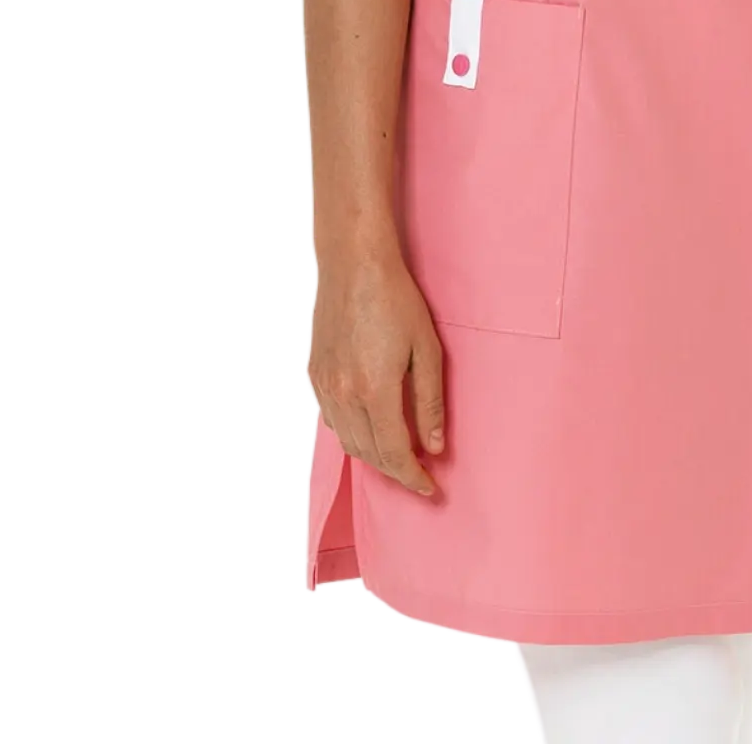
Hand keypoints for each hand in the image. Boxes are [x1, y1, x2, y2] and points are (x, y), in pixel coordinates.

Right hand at [307, 249, 445, 497]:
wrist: (354, 264)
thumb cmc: (394, 298)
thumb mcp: (426, 348)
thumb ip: (429, 401)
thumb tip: (435, 445)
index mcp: (374, 390)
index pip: (394, 453)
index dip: (412, 476)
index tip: (429, 487)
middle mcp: (343, 394)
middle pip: (368, 454)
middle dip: (394, 471)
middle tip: (418, 474)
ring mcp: (325, 385)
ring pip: (347, 441)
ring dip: (372, 455)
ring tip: (398, 454)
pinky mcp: (316, 374)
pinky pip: (331, 420)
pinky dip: (351, 433)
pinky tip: (369, 425)